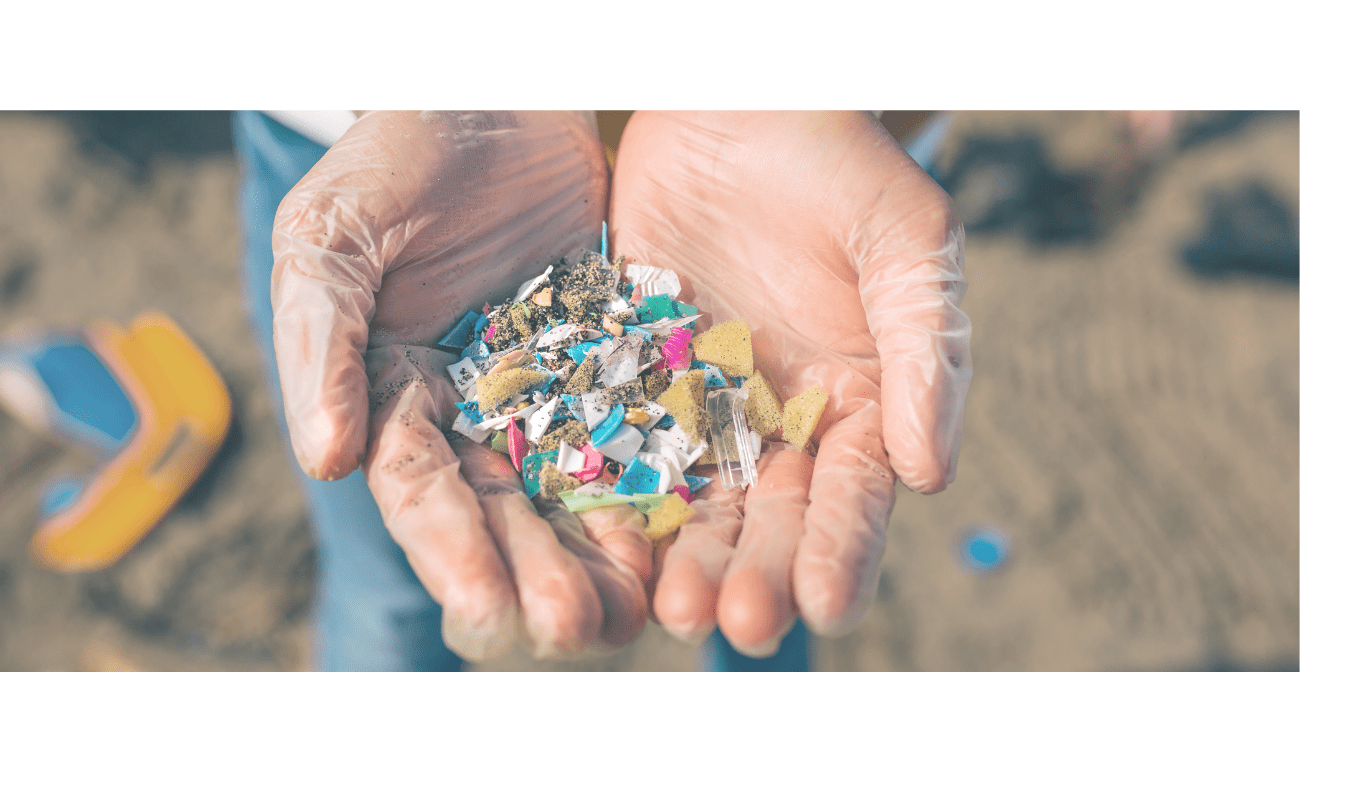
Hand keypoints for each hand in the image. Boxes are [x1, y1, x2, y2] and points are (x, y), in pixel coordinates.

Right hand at [271, 111, 653, 660]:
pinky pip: (640, 427)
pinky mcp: (616, 359)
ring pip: (575, 487)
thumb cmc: (391, 159)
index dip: (449, 551)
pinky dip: (658, 482)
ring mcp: (548, 390)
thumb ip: (321, 345)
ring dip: (601, 553)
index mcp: (392, 397)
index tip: (486, 609)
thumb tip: (325, 461)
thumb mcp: (331, 239)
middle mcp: (470, 412)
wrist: (493, 95)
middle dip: (537, 573)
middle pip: (504, 510)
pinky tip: (688, 532)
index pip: (419, 489)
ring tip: (638, 612)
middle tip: (578, 630)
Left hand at [610, 111, 971, 655]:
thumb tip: (933, 477)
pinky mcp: (630, 377)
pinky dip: (611, 498)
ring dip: (682, 559)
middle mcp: (778, 423)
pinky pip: (617, 445)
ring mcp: (699, 407)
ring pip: (691, 502)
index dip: (843, 551)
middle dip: (755, 574)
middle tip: (735, 621)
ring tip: (667, 606)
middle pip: (769, 519)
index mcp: (859, 407)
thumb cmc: (843, 164)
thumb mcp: (906, 245)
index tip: (825, 605)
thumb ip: (924, 354)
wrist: (739, 101)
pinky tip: (599, 545)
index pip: (854, 496)